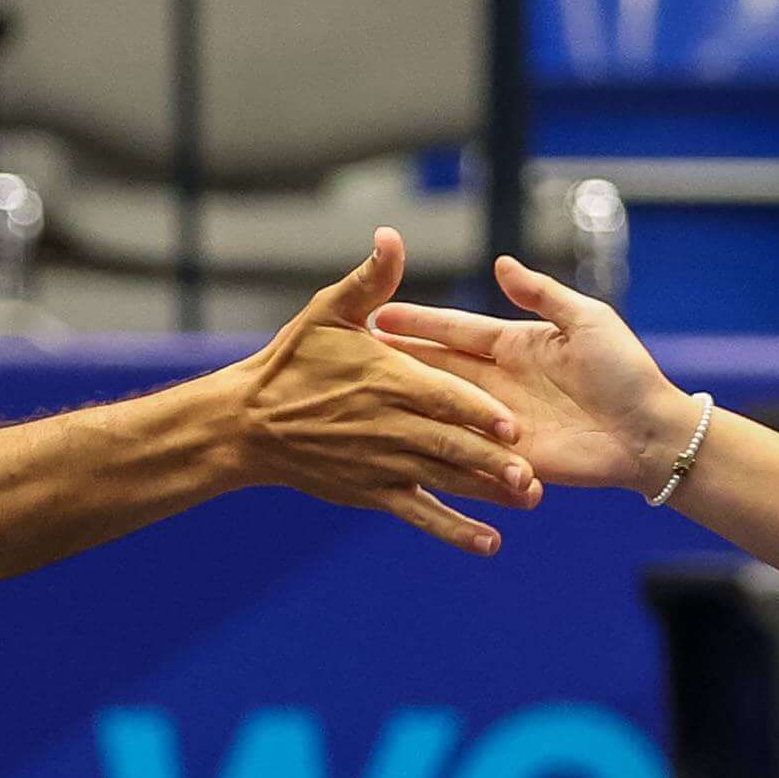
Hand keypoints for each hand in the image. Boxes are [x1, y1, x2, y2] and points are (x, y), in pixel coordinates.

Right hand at [222, 228, 536, 553]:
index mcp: (388, 378)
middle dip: (491, 460)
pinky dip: (454, 530)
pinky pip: (420, 513)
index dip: (477, 411)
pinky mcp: (373, 493)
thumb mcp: (327, 311)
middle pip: (449, 444)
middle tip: (531, 475)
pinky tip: (489, 542)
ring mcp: (383, 462)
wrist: (247, 422)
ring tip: (527, 501)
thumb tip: (390, 235)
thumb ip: (370, 280)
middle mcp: (389, 424)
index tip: (511, 423)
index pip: (442, 396)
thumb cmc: (290, 361)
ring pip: (443, 480)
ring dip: (485, 493)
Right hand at [374, 253, 700, 496]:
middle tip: (352, 356)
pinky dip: (436, 452)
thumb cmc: (626, 372)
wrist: (651, 433)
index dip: (417, 322)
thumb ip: (542, 295)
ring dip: (407, 408)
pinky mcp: (508, 460)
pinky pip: (465, 457)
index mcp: (515, 346)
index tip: (377, 313)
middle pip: (437, 370)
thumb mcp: (588, 321)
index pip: (454, 330)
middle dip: (397, 362)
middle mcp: (500, 384)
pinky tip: (400, 451)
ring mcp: (501, 424)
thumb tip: (499, 265)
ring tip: (363, 405)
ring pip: (442, 413)